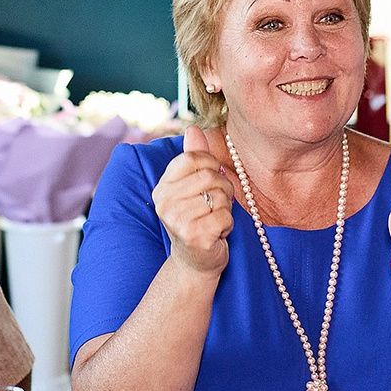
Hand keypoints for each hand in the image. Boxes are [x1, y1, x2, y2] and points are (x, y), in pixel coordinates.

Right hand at [153, 127, 233, 275]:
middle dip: (223, 188)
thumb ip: (194, 158)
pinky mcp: (194, 236)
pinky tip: (217, 232)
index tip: (213, 176)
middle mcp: (164, 202)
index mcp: (162, 187)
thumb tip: (192, 129)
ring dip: (225, 208)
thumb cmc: (197, 219)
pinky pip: (225, 215)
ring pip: (219, 196)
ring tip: (214, 218)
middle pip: (209, 176)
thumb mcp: (193, 187)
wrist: (195, 261)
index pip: (191, 158)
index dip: (210, 163)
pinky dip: (228, 224)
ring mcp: (177, 220)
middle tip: (218, 203)